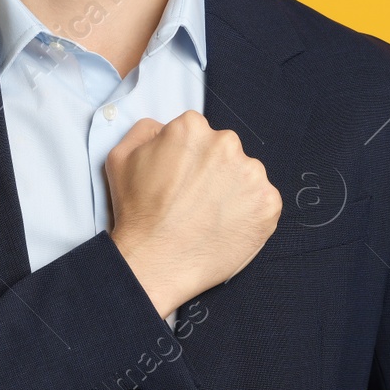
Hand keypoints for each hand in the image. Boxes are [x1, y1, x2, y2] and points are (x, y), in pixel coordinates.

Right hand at [105, 110, 281, 316]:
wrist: (155, 262)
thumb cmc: (137, 214)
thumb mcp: (121, 157)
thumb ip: (146, 131)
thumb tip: (163, 128)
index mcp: (192, 128)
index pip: (198, 134)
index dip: (188, 158)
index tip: (183, 179)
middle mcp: (226, 144)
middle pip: (224, 151)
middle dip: (213, 171)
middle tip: (194, 200)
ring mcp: (251, 174)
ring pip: (245, 176)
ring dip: (232, 191)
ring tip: (208, 217)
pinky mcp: (268, 204)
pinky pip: (263, 202)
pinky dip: (249, 214)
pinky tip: (225, 227)